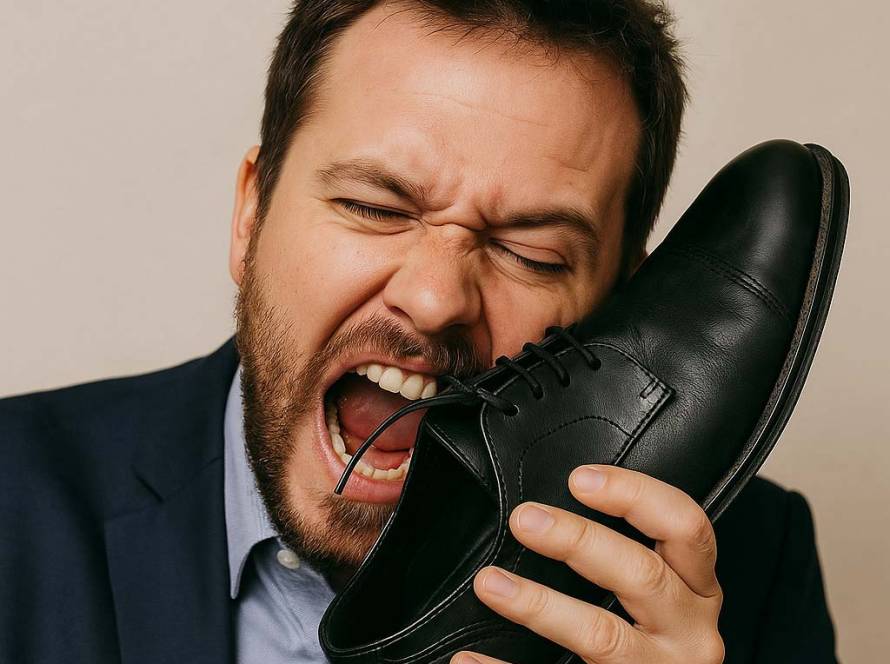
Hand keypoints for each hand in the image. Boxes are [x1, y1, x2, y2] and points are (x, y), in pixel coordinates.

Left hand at [451, 465, 723, 663]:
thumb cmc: (652, 640)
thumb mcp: (659, 594)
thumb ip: (623, 555)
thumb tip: (548, 510)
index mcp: (696, 590)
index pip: (686, 527)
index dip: (636, 496)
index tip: (580, 478)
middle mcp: (689, 632)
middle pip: (642, 575)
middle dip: (579, 540)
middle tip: (524, 519)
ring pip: (601, 636)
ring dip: (539, 605)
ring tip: (489, 583)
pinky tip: (467, 657)